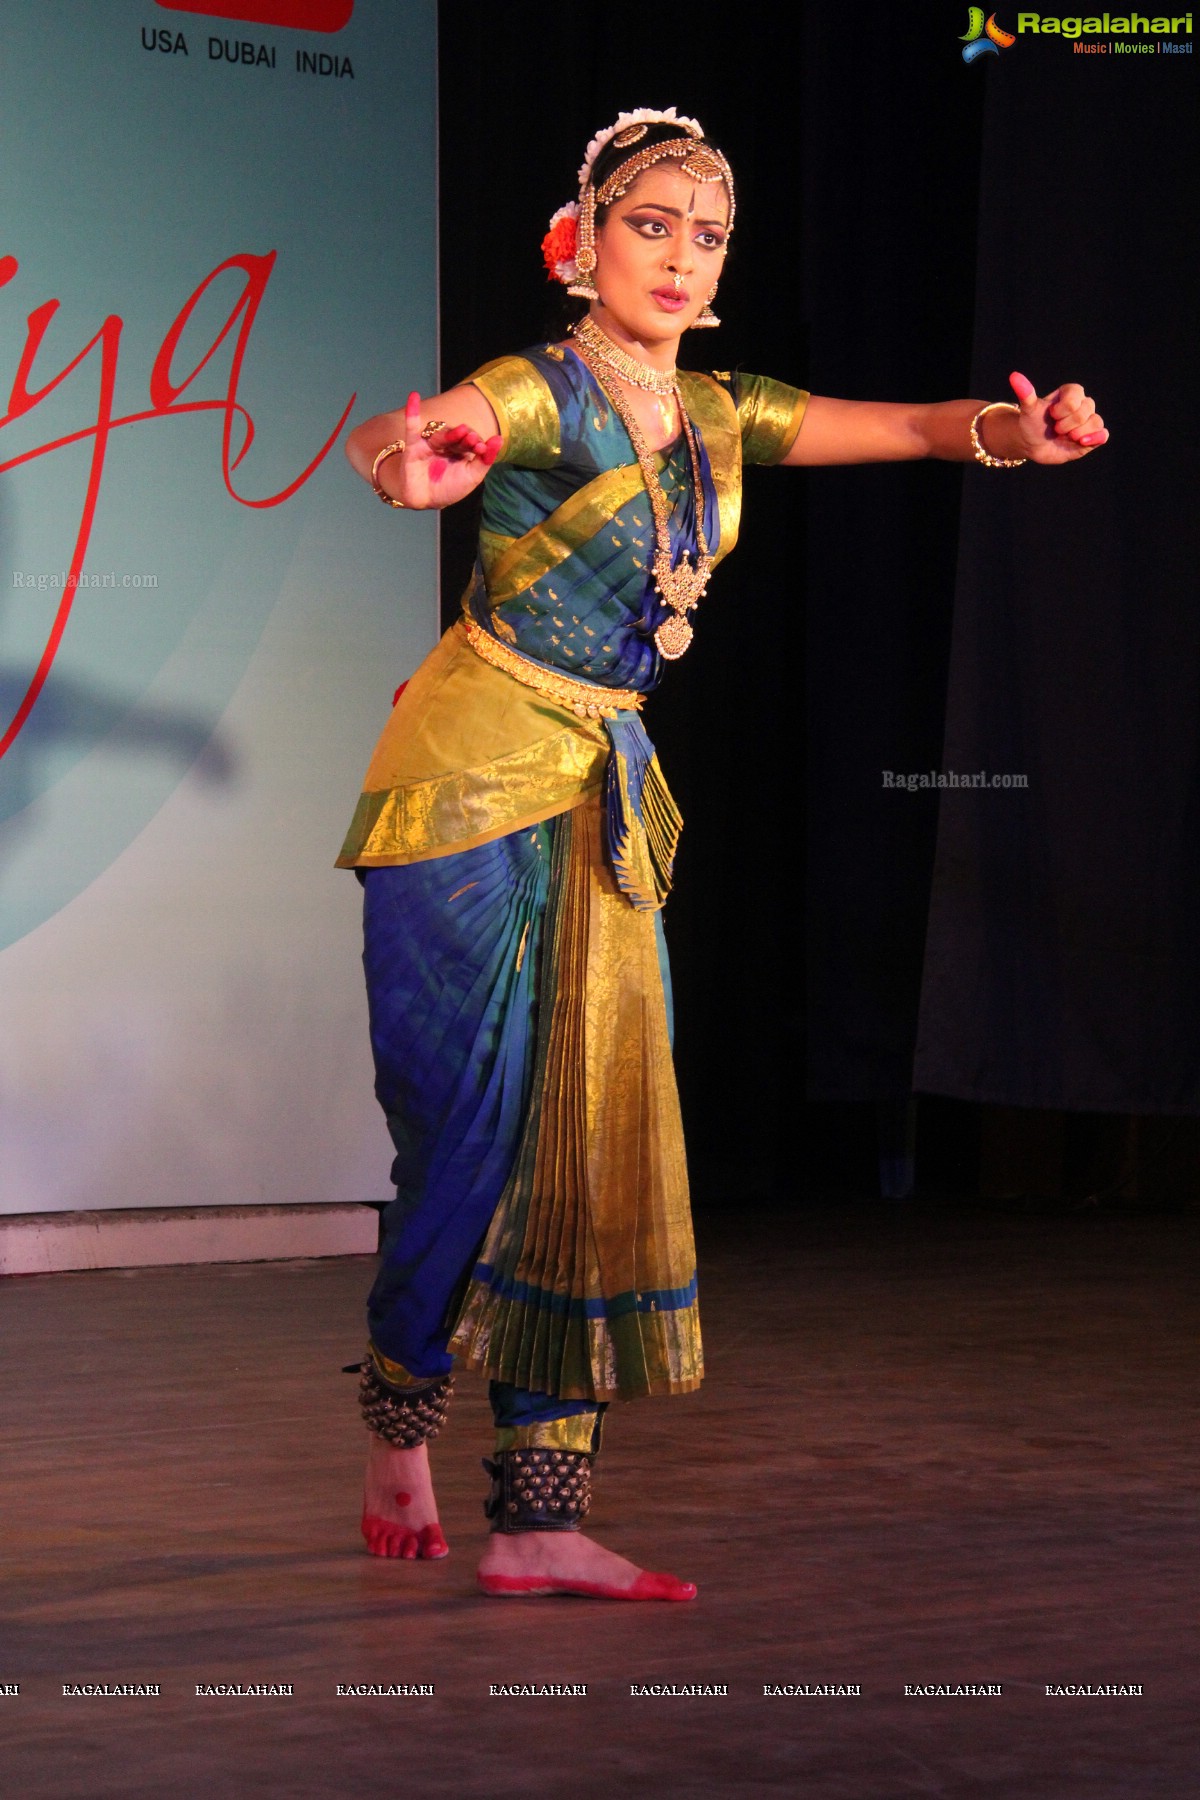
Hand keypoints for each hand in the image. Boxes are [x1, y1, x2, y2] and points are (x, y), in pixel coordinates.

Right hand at [379, 391, 501, 507]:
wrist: (426, 501)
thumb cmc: (450, 489)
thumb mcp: (472, 477)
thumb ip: (485, 459)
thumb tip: (499, 438)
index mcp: (461, 450)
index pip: (471, 439)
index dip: (477, 442)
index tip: (481, 448)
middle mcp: (446, 444)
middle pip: (457, 434)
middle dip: (466, 437)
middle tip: (472, 440)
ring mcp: (430, 444)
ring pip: (441, 434)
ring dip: (451, 434)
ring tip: (461, 432)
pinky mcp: (414, 446)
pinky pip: (412, 426)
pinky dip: (412, 411)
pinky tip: (413, 396)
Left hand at [1007, 371, 1108, 464]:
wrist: (1032, 444)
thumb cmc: (1032, 423)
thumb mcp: (1028, 409)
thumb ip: (1026, 393)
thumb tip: (1014, 376)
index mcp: (1071, 393)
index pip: (1075, 398)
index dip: (1062, 410)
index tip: (1052, 415)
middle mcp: (1083, 404)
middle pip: (1085, 411)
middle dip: (1066, 425)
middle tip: (1055, 429)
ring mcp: (1088, 421)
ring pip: (1095, 422)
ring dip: (1077, 434)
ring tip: (1066, 437)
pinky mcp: (1092, 436)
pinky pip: (1104, 435)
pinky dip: (1095, 438)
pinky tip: (1081, 442)